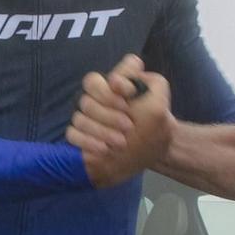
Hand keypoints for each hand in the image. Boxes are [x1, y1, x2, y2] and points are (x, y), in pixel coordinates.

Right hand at [68, 55, 172, 187]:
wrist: (151, 155)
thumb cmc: (155, 127)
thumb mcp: (161, 103)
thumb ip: (152, 83)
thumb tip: (122, 78)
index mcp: (110, 90)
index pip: (94, 81)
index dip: (108, 88)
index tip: (129, 95)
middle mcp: (95, 102)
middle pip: (86, 101)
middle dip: (108, 115)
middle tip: (129, 126)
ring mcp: (86, 120)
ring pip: (80, 119)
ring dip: (101, 130)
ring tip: (122, 142)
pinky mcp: (80, 137)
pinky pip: (73, 135)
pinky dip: (88, 142)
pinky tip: (105, 149)